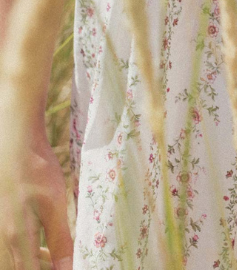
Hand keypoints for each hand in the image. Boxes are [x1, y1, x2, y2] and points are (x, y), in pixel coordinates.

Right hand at [1, 134, 72, 269]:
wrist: (16, 144)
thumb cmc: (36, 171)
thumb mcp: (55, 205)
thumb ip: (61, 240)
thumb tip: (67, 268)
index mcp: (18, 239)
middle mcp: (6, 239)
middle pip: (21, 268)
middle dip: (43, 268)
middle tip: (62, 263)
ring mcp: (2, 229)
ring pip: (17, 258)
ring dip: (36, 262)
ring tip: (56, 256)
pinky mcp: (4, 218)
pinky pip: (14, 245)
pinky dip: (31, 250)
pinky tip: (45, 242)